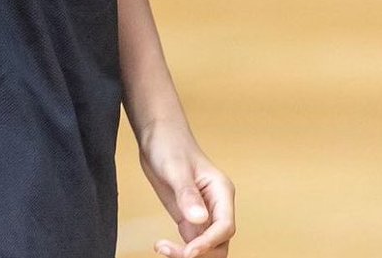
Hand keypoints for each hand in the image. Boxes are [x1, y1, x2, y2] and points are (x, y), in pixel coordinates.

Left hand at [139, 122, 235, 257]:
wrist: (156, 135)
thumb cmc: (169, 143)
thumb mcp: (175, 167)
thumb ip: (187, 193)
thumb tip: (200, 218)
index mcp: (221, 192)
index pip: (224, 227)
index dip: (209, 242)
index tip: (189, 251)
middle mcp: (216, 206)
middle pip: (219, 243)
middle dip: (200, 253)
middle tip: (172, 251)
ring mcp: (203, 214)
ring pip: (207, 247)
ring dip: (188, 254)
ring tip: (163, 248)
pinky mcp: (188, 218)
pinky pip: (191, 243)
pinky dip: (179, 250)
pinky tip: (162, 246)